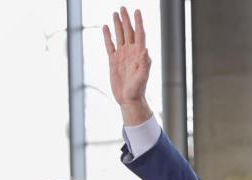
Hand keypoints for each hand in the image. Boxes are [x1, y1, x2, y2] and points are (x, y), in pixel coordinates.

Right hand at [103, 7, 152, 123]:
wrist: (129, 100)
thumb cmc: (138, 90)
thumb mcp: (142, 78)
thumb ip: (145, 64)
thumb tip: (146, 50)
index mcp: (139, 54)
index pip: (139, 34)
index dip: (138, 22)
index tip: (137, 11)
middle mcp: (131, 52)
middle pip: (129, 32)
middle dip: (126, 19)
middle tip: (123, 7)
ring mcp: (122, 56)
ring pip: (119, 36)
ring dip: (117, 25)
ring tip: (115, 13)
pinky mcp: (113, 61)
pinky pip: (109, 45)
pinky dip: (107, 36)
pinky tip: (105, 27)